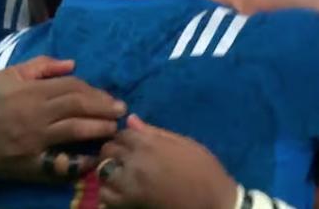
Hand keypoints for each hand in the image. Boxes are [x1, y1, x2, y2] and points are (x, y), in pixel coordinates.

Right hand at [0, 56, 125, 180]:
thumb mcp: (8, 75)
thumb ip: (41, 66)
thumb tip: (72, 63)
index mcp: (30, 90)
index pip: (72, 87)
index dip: (95, 91)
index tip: (109, 97)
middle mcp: (35, 113)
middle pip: (78, 106)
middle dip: (104, 108)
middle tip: (121, 111)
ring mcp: (34, 140)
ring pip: (75, 131)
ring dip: (99, 129)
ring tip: (113, 129)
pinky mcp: (30, 164)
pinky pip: (60, 163)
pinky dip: (79, 162)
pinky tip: (93, 159)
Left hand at [98, 115, 237, 208]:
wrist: (214, 202)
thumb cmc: (204, 169)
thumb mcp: (183, 143)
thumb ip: (154, 132)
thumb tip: (131, 118)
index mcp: (148, 143)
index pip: (122, 133)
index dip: (126, 137)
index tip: (132, 143)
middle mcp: (135, 161)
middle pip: (109, 150)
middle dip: (114, 151)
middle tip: (124, 158)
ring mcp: (130, 184)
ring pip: (103, 171)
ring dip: (108, 170)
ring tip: (119, 173)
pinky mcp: (130, 204)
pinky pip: (106, 196)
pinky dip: (108, 192)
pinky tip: (119, 190)